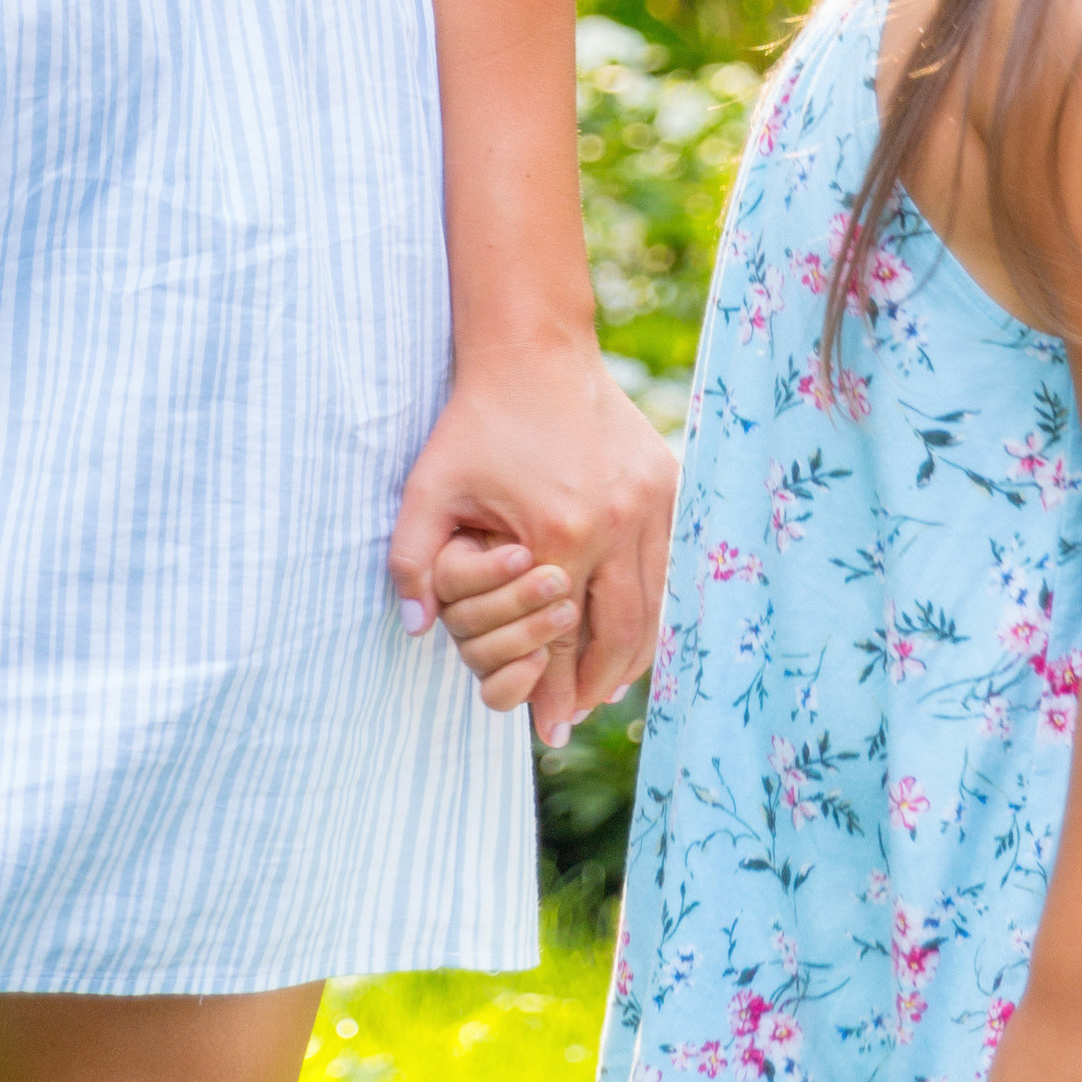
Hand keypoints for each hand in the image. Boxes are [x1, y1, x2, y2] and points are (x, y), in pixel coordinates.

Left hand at [389, 345, 673, 743]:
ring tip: (605, 686)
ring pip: (654, 606)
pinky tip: (633, 629)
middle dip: (595, 686)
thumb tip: (415, 630)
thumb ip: (412, 561)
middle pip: (617, 635)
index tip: (545, 732)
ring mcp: (649, 502)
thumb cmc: (476, 421)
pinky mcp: (667, 483)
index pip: (560, 640)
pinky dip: (654, 607)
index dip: (552, 692)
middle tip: (575, 717)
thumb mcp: (428, 487)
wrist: (533, 349)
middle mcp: (614, 523)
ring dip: (632, 655)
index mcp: (557, 532)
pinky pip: (669, 567)